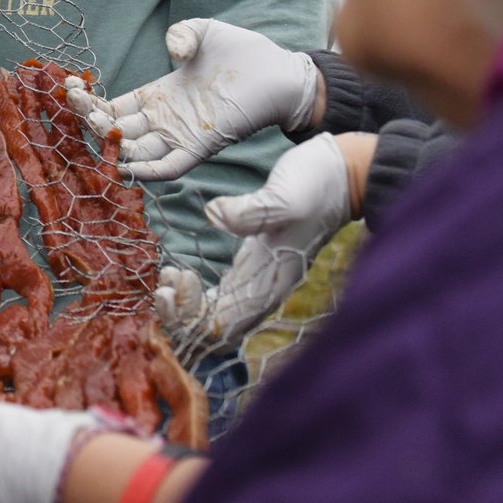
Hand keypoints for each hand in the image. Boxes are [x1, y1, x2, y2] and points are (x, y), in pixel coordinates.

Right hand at [81, 19, 322, 180]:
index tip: (70, 90)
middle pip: (118, 130)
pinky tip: (126, 165)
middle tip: (72, 107)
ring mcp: (182, 133)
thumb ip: (182, 34)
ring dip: (113, 146)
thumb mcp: (204, 31)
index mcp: (160, 94)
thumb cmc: (244, 52)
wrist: (280, 72)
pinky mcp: (203, 145)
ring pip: (138, 150)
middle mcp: (166, 118)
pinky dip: (149, 170)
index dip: (92, 103)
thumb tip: (172, 50)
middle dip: (92, 121)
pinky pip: (171, 166)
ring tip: (89, 132)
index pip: (117, 107)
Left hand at [156, 132, 354, 346]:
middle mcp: (264, 289)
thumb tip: (215, 215)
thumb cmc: (317, 186)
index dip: (193, 316)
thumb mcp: (284, 197)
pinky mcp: (253, 262)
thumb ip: (253, 212)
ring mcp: (258, 278)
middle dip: (182, 317)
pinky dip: (193, 291)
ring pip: (215, 315)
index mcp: (271, 285)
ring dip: (185, 307)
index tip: (178, 279)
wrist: (342, 172)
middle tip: (160, 287)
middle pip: (215, 329)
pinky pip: (218, 294)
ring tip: (165, 279)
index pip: (225, 328)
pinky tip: (176, 272)